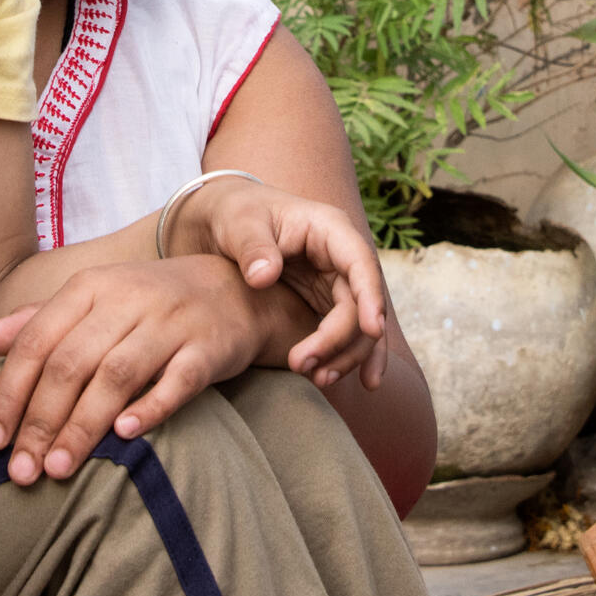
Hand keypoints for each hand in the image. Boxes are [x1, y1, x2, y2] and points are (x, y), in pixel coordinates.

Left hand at [0, 257, 276, 484]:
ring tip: (60, 468)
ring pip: (117, 374)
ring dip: (84, 425)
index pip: (36, 342)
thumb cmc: (151, 304)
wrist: (236, 288)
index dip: (9, 394)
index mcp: (90, 288)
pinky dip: (151, 406)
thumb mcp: (96, 299)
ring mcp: (170, 322)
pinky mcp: (208, 346)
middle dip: (41, 422)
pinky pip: (178, 379)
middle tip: (23, 471)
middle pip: (72, 364)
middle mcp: (127, 300)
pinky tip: (125, 436)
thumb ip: (42, 319)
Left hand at [168, 176, 387, 391]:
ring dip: (345, 356)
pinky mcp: (323, 304)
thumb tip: (264, 277)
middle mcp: (340, 258)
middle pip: (360, 303)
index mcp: (329, 229)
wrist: (221, 223)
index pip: (360, 262)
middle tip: (304, 366)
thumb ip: (252, 247)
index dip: (371, 296)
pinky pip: (344, 335)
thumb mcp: (239, 224)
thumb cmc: (234, 214)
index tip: (374, 330)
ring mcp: (335, 283)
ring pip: (358, 325)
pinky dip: (344, 358)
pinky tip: (343, 382)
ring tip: (319, 381)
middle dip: (341, 339)